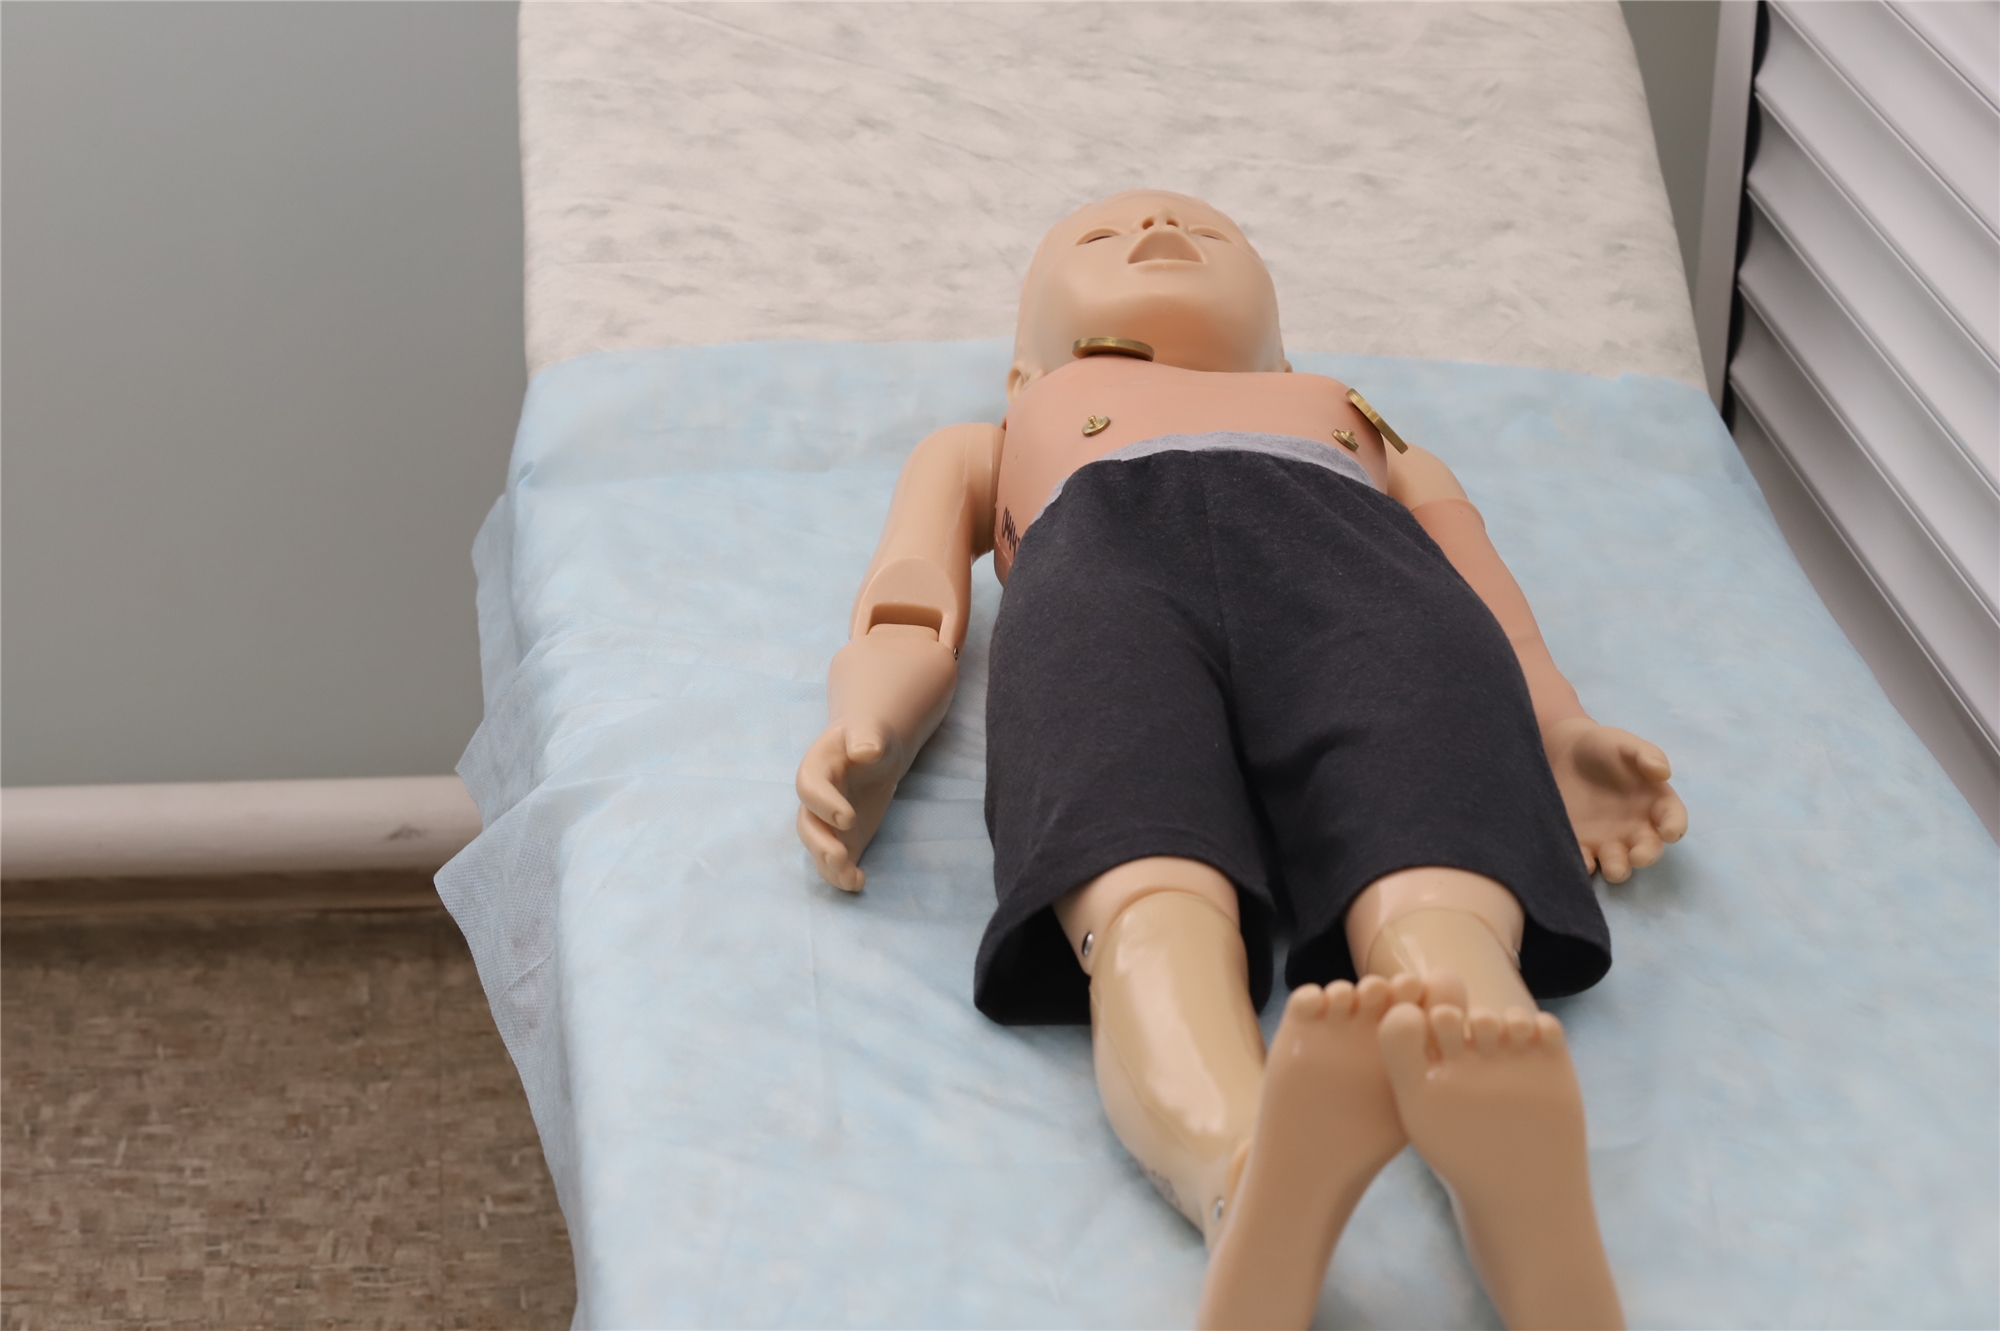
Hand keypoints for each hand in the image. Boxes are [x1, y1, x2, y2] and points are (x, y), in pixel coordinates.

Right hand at [795, 718, 904, 891]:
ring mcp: (825, 822)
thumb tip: (865, 750)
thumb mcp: (870, 731)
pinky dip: (843, 875)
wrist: (872, 750)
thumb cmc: (868, 738)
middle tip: (840, 857)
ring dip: (830, 866)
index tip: (848, 818)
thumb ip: (866, 738)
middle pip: (807, 825)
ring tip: (850, 878)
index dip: (824, 804)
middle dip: (821, 844)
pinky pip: (835, 860)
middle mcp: (814, 800)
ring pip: (818, 848)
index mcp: (816, 769)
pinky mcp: (841, 839)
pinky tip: (858, 883)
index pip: (810, 788)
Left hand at [1542, 718, 1686, 882]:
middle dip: (1646, 856)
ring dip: (1619, 869)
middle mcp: (1636, 827)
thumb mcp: (1625, 744)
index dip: (1674, 827)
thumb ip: (1646, 755)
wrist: (1563, 752)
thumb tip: (1662, 773)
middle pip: (1649, 849)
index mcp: (1655, 802)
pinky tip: (1582, 861)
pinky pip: (1587, 861)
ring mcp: (1609, 839)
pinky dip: (1585, 865)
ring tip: (1612, 868)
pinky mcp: (1582, 844)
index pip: (1673, 819)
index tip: (1669, 832)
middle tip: (1638, 857)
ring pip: (1620, 863)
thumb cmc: (1603, 747)